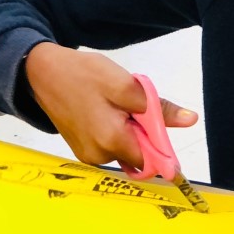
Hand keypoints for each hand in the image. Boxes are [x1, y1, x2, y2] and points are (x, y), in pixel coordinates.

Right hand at [23, 43, 196, 169]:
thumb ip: (158, 107)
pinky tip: (102, 110)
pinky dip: (113, 130)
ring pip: (124, 150)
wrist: (42, 73)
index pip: (153, 161)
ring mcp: (88, 155)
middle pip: (138, 155)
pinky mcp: (81, 150)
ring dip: (128, 130)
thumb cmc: (83, 74)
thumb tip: (191, 120)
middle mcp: (99, 157)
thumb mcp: (126, 84)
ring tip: (113, 104)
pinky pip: (108, 146)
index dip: (160, 142)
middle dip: (142, 132)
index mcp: (112, 142)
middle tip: (129, 105)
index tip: (154, 121)